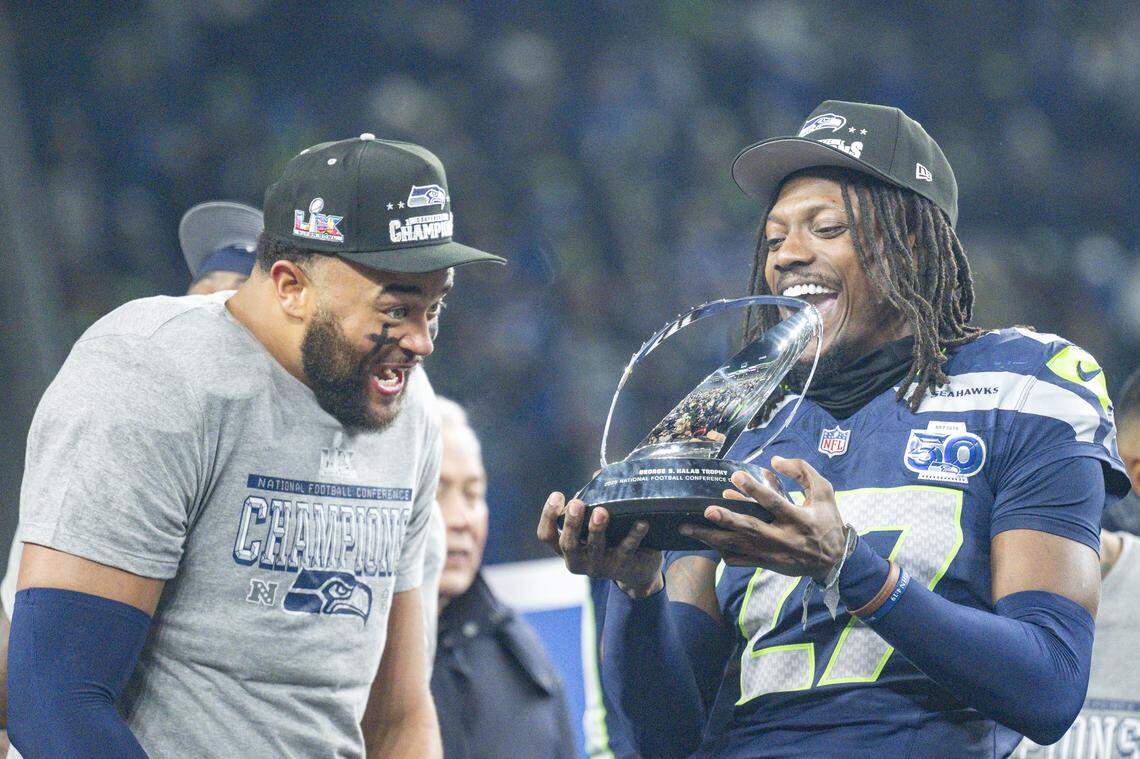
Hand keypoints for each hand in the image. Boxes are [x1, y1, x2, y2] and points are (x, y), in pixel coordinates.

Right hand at [537, 492, 662, 597]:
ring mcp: (600, 566)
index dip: (548, 516)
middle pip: (568, 544)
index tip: (558, 494)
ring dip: (597, 529)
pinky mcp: (623, 566)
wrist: (638, 570)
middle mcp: (578, 560)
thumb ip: (593, 500)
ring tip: (601, 511)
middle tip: (577, 503)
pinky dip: (634, 535)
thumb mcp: (597, 522)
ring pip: (595, 548)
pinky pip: (627, 549)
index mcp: (567, 548)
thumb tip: (599, 475)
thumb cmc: (610, 538)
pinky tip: (641, 522)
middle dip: (572, 523)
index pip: (547, 536)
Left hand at [678, 456, 845, 581]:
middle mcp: (783, 538)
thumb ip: (803, 472)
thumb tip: (774, 460)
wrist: (834, 562)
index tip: (736, 476)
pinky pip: (739, 560)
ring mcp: (772, 554)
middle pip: (752, 529)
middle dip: (728, 519)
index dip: (755, 490)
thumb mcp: (824, 493)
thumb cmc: (827, 522)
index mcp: (799, 519)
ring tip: (688, 527)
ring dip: (712, 538)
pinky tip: (705, 542)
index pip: (775, 503)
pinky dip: (721, 552)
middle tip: (707, 510)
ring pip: (739, 547)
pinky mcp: (766, 565)